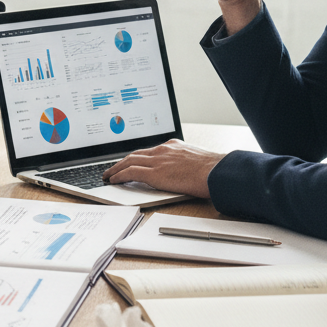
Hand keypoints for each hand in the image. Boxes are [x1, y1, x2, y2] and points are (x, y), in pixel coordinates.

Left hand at [102, 139, 223, 198]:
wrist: (218, 172)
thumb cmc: (214, 171)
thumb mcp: (198, 161)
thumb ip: (186, 163)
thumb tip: (186, 173)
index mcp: (172, 146)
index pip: (148, 151)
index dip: (137, 157)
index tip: (130, 161)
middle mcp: (162, 150)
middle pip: (135, 154)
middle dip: (121, 161)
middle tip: (112, 168)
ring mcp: (157, 160)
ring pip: (128, 161)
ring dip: (116, 168)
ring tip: (108, 175)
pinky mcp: (155, 173)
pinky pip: (130, 172)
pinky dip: (119, 175)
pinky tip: (113, 180)